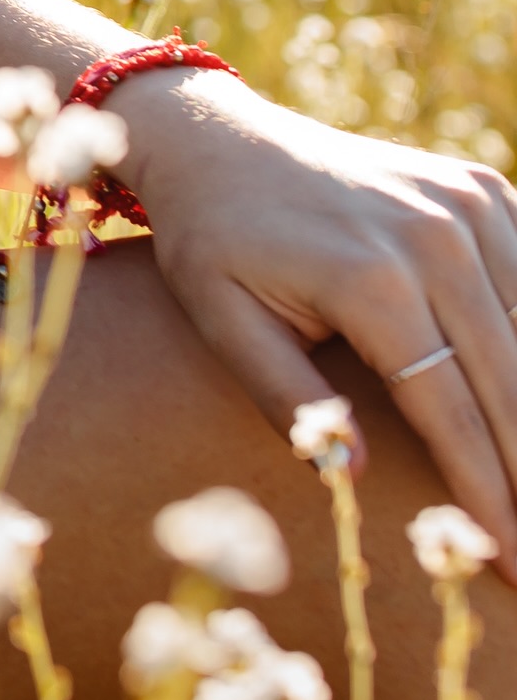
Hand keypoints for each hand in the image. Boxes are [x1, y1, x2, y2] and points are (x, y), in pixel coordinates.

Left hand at [122, 68, 516, 563]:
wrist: (216, 140)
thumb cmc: (212, 242)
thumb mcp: (223, 323)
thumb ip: (289, 399)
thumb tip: (348, 477)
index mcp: (373, 281)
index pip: (451, 414)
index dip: (486, 493)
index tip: (510, 558)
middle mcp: (435, 238)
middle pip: (509, 380)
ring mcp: (466, 204)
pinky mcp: (480, 187)